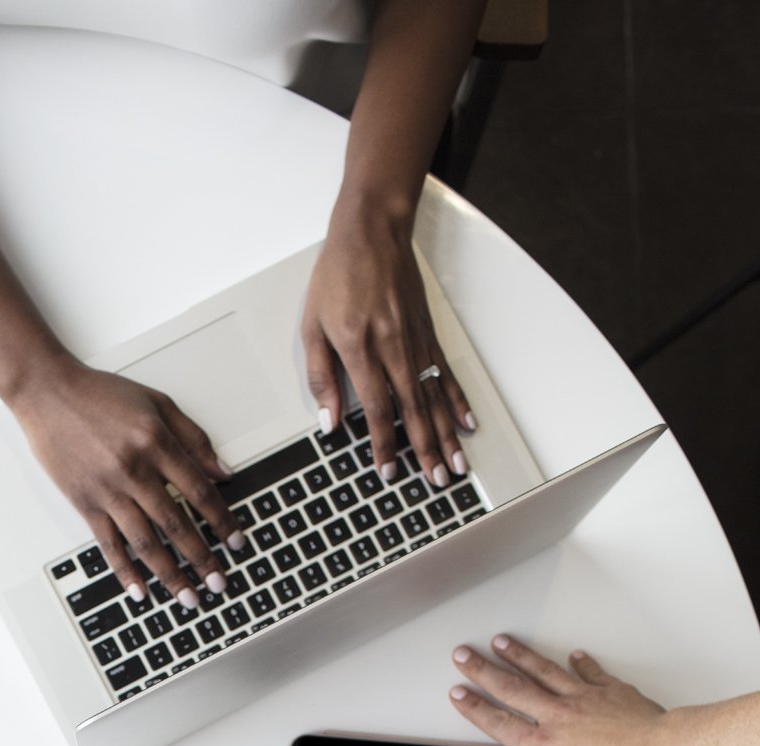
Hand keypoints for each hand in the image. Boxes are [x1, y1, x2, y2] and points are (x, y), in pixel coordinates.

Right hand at [13, 357, 245, 612]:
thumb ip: (194, 438)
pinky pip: (109, 545)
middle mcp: (134, 470)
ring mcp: (108, 491)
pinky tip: (140, 591)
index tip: (236, 542)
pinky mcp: (85, 503)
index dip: (222, 521)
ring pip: (146, 543)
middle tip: (218, 583)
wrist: (49, 393)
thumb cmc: (101, 395)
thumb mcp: (158, 403)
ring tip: (187, 597)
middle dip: (202, 559)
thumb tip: (223, 473)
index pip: (200, 491)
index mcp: (156, 443)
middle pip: (176, 524)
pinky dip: (125, 572)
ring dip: (170, 575)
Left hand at [302, 200, 472, 486]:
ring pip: (433, 397)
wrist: (372, 230)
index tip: (389, 470)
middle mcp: (394, 348)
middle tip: (435, 481)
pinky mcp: (427, 332)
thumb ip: (320, 378)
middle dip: (425, 450)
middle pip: (413, 410)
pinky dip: (456, 400)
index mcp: (361, 350)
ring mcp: (415, 341)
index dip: (384, 444)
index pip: (378, 409)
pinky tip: (466, 422)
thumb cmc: (338, 275)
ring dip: (446, 434)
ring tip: (456, 465)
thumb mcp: (312, 326)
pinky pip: (445, 373)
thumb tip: (329, 422)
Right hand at [449, 636, 668, 745]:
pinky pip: (589, 671)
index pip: (499, 722)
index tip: (457, 693)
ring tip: (501, 642)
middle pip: (512, 688)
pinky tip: (572, 654)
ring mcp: (583, 698)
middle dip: (483, 670)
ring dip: (520, 655)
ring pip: (543, 671)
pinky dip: (579, 662)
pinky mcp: (609, 690)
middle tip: (463, 654)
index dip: (474, 708)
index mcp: (544, 745)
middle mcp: (557, 716)